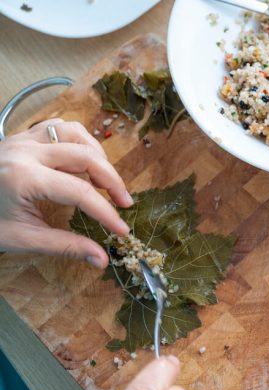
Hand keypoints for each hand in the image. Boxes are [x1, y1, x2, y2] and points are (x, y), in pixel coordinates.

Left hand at [0, 119, 131, 267]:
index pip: (80, 192)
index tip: (122, 229)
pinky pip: (60, 128)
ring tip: (104, 180)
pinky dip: (79, 141)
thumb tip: (101, 259)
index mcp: (24, 178)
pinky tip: (83, 161)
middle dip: (112, 181)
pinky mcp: (23, 136)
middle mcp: (26, 151)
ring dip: (98, 156)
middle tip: (124, 203)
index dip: (106, 212)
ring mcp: (24, 139)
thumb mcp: (22, 239)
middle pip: (86, 156)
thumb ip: (65, 246)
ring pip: (76, 134)